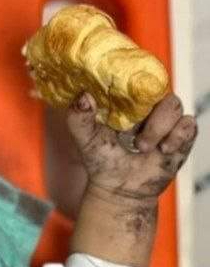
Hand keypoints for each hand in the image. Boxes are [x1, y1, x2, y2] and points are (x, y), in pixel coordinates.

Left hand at [66, 91, 196, 201]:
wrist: (119, 188)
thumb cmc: (103, 160)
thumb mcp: (86, 138)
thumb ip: (79, 117)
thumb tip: (83, 96)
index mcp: (126, 99)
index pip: (137, 77)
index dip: (135, 82)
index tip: (126, 98)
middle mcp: (148, 105)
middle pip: (158, 89)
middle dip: (145, 111)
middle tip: (132, 137)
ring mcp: (165, 119)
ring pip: (174, 106)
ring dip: (159, 128)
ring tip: (143, 148)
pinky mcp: (180, 135)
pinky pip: (188, 125)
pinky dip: (177, 136)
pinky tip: (164, 150)